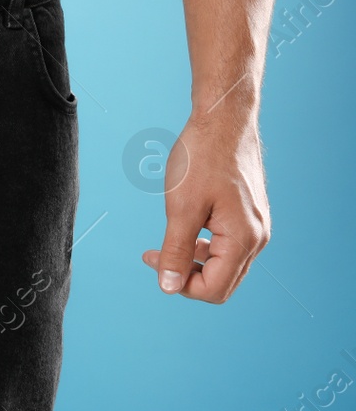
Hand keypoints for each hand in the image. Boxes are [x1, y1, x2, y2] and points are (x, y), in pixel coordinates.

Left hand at [140, 108, 270, 302]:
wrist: (223, 121)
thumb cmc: (202, 158)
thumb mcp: (181, 207)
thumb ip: (176, 250)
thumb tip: (169, 286)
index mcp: (244, 239)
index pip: (214, 289)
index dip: (180, 284)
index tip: (152, 260)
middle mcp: (257, 237)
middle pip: (222, 282)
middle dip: (185, 274)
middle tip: (153, 255)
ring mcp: (256, 227)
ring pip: (225, 265)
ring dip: (193, 261)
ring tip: (165, 245)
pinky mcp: (249, 216)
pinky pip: (228, 246)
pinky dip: (204, 246)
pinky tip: (186, 231)